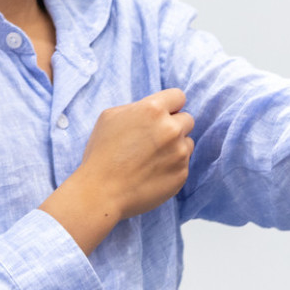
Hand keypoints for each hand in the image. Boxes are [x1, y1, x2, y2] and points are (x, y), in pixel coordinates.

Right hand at [41, 88, 193, 253]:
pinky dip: (172, 167)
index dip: (170, 105)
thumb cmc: (101, 154)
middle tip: (155, 139)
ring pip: (188, 143)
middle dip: (174, 126)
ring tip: (152, 158)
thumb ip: (137, 108)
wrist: (101, 192)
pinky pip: (184, 165)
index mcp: (153, 110)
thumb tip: (153, 111)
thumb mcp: (110, 117)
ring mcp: (179, 153)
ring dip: (176, 147)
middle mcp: (171, 129)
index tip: (163, 114)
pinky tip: (152, 173)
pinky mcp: (181, 175)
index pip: (178, 96)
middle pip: (187, 119)